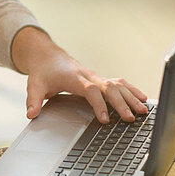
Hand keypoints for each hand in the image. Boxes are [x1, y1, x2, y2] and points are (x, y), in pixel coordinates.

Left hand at [11, 27, 148, 123]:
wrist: (47, 56)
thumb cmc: (43, 72)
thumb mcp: (34, 85)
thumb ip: (33, 99)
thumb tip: (31, 114)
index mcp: (73, 78)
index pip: (90, 90)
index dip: (99, 104)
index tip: (105, 120)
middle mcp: (88, 76)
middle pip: (108, 87)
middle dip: (120, 103)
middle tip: (130, 118)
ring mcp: (96, 77)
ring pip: (117, 84)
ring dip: (130, 96)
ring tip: (143, 110)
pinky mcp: (100, 79)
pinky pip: (119, 83)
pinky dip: (131, 90)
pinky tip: (143, 99)